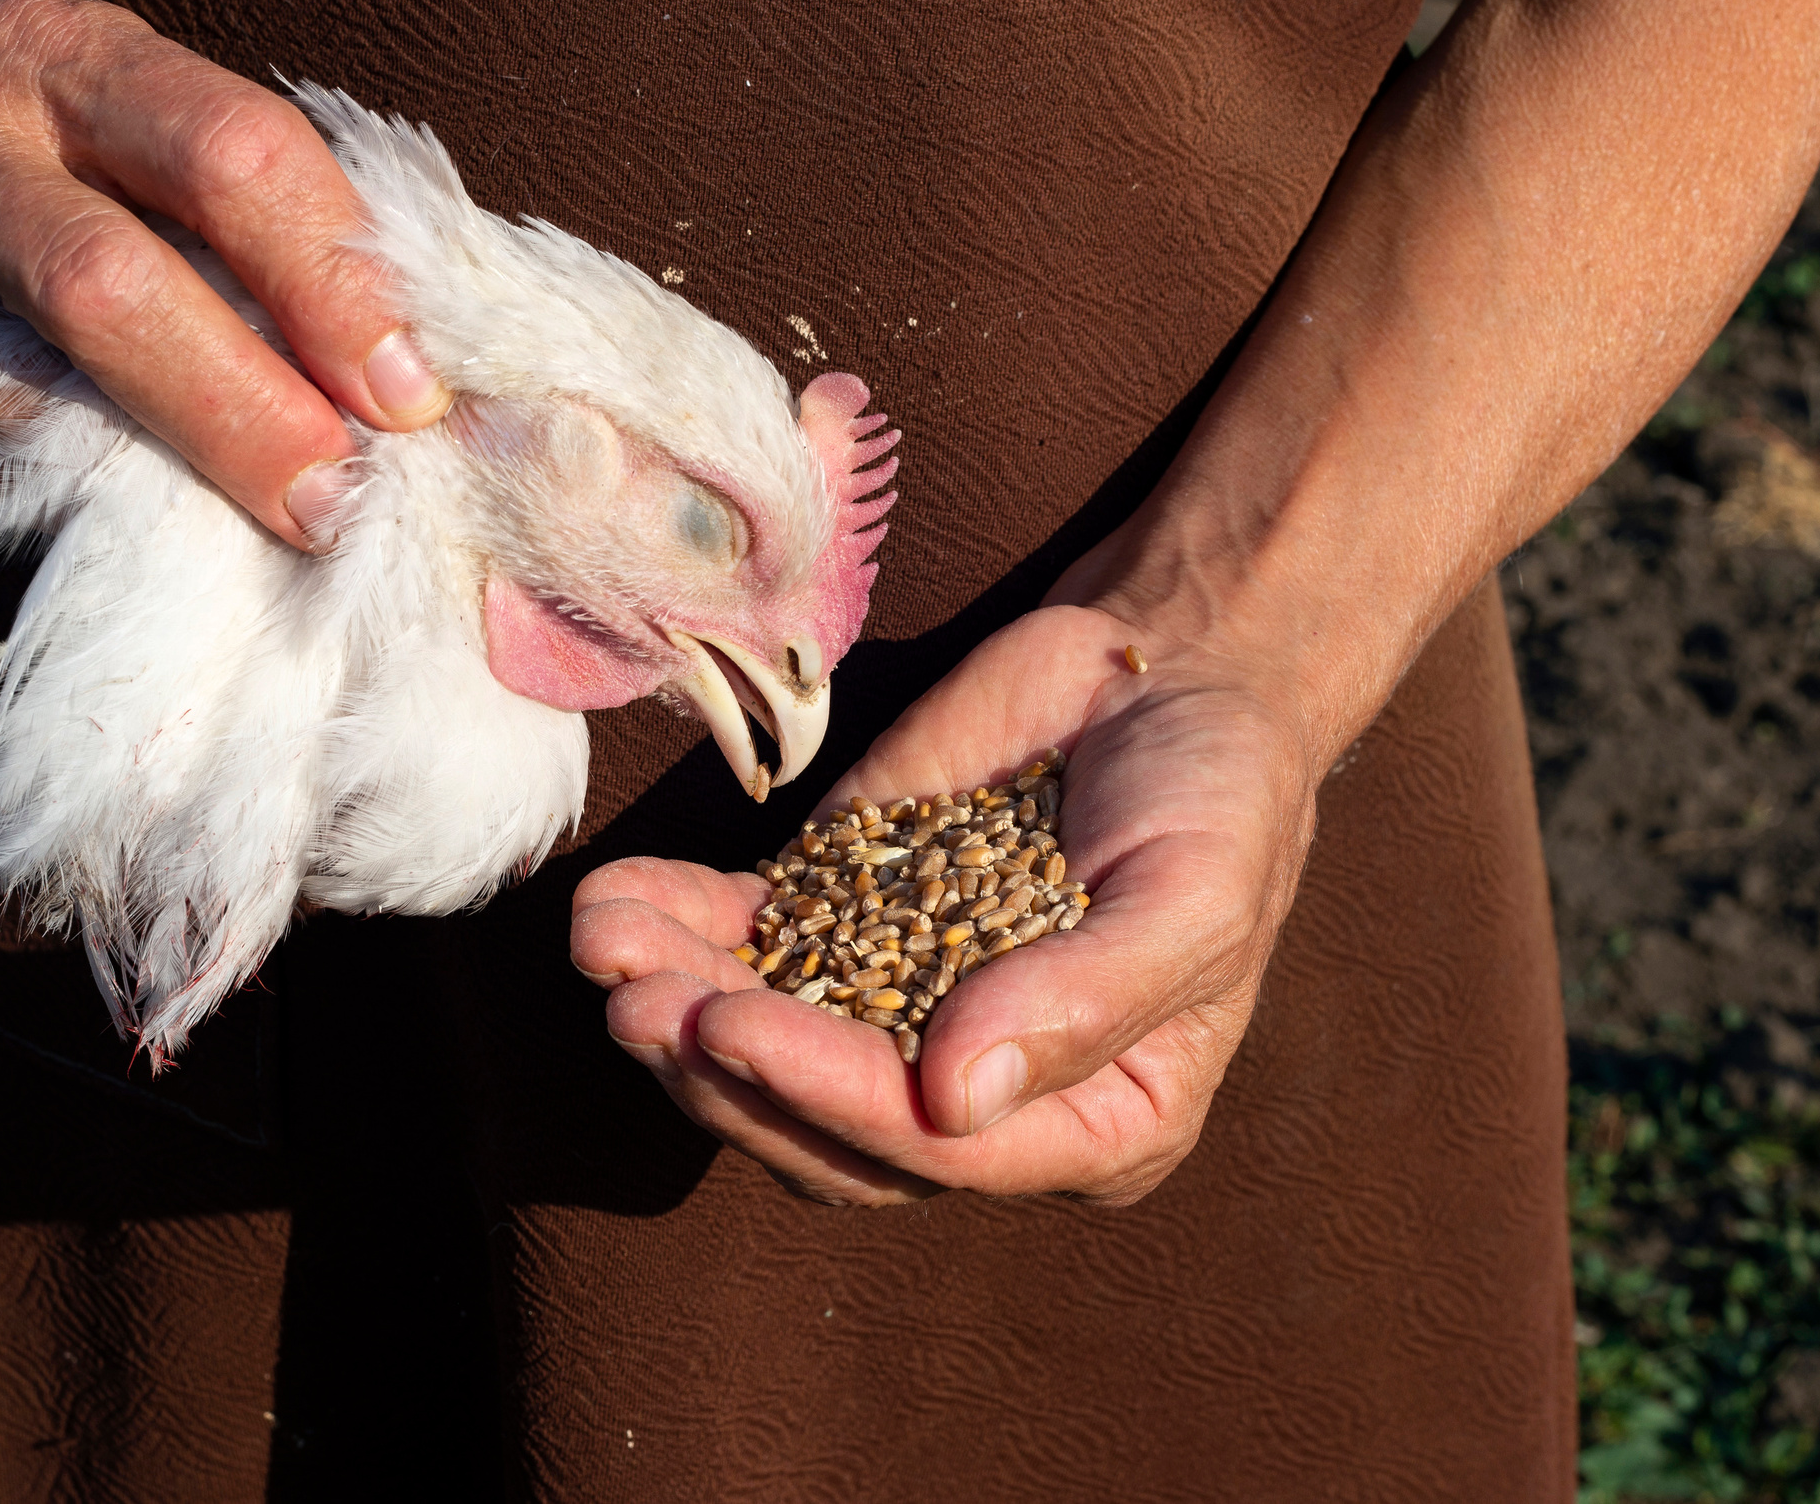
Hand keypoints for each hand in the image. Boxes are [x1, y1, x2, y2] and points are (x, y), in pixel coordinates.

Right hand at [0, 0, 449, 546]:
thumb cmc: (66, 144)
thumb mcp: (149, 115)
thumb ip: (267, 220)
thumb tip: (413, 393)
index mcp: (59, 53)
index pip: (222, 154)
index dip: (331, 281)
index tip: (408, 393)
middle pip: (108, 292)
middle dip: (246, 413)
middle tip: (338, 502)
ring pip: (37, 413)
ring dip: (170, 488)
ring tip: (258, 528)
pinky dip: (86, 510)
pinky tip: (131, 507)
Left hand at [571, 603, 1323, 1205]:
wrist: (1171, 670)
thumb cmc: (1216, 800)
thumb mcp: (1191, 899)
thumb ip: (1084, 1001)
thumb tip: (950, 1103)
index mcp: (1088, 1123)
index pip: (931, 1149)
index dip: (824, 1093)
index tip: (734, 1024)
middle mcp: (976, 1093)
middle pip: (822, 1122)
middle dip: (720, 1067)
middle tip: (637, 1001)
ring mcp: (895, 1004)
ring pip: (763, 1045)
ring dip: (673, 1001)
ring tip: (603, 944)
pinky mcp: (841, 914)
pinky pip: (745, 944)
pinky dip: (674, 926)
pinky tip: (612, 900)